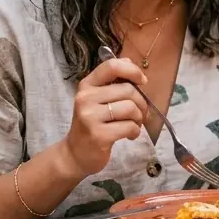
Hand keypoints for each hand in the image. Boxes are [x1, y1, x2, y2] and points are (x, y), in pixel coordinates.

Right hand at [62, 57, 150, 177]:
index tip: (142, 82)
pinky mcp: (98, 135)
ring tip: (133, 125)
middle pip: (128, 90)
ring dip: (139, 118)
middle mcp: (85, 98)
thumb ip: (113, 83)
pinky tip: (129, 135)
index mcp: (87, 85)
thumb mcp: (98, 100)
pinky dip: (135, 131)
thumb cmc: (92, 124)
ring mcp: (90, 117)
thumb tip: (132, 64)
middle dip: (141, 103)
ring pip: (131, 108)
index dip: (132, 71)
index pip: (112, 66)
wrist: (76, 153)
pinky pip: (129, 127)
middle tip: (138, 114)